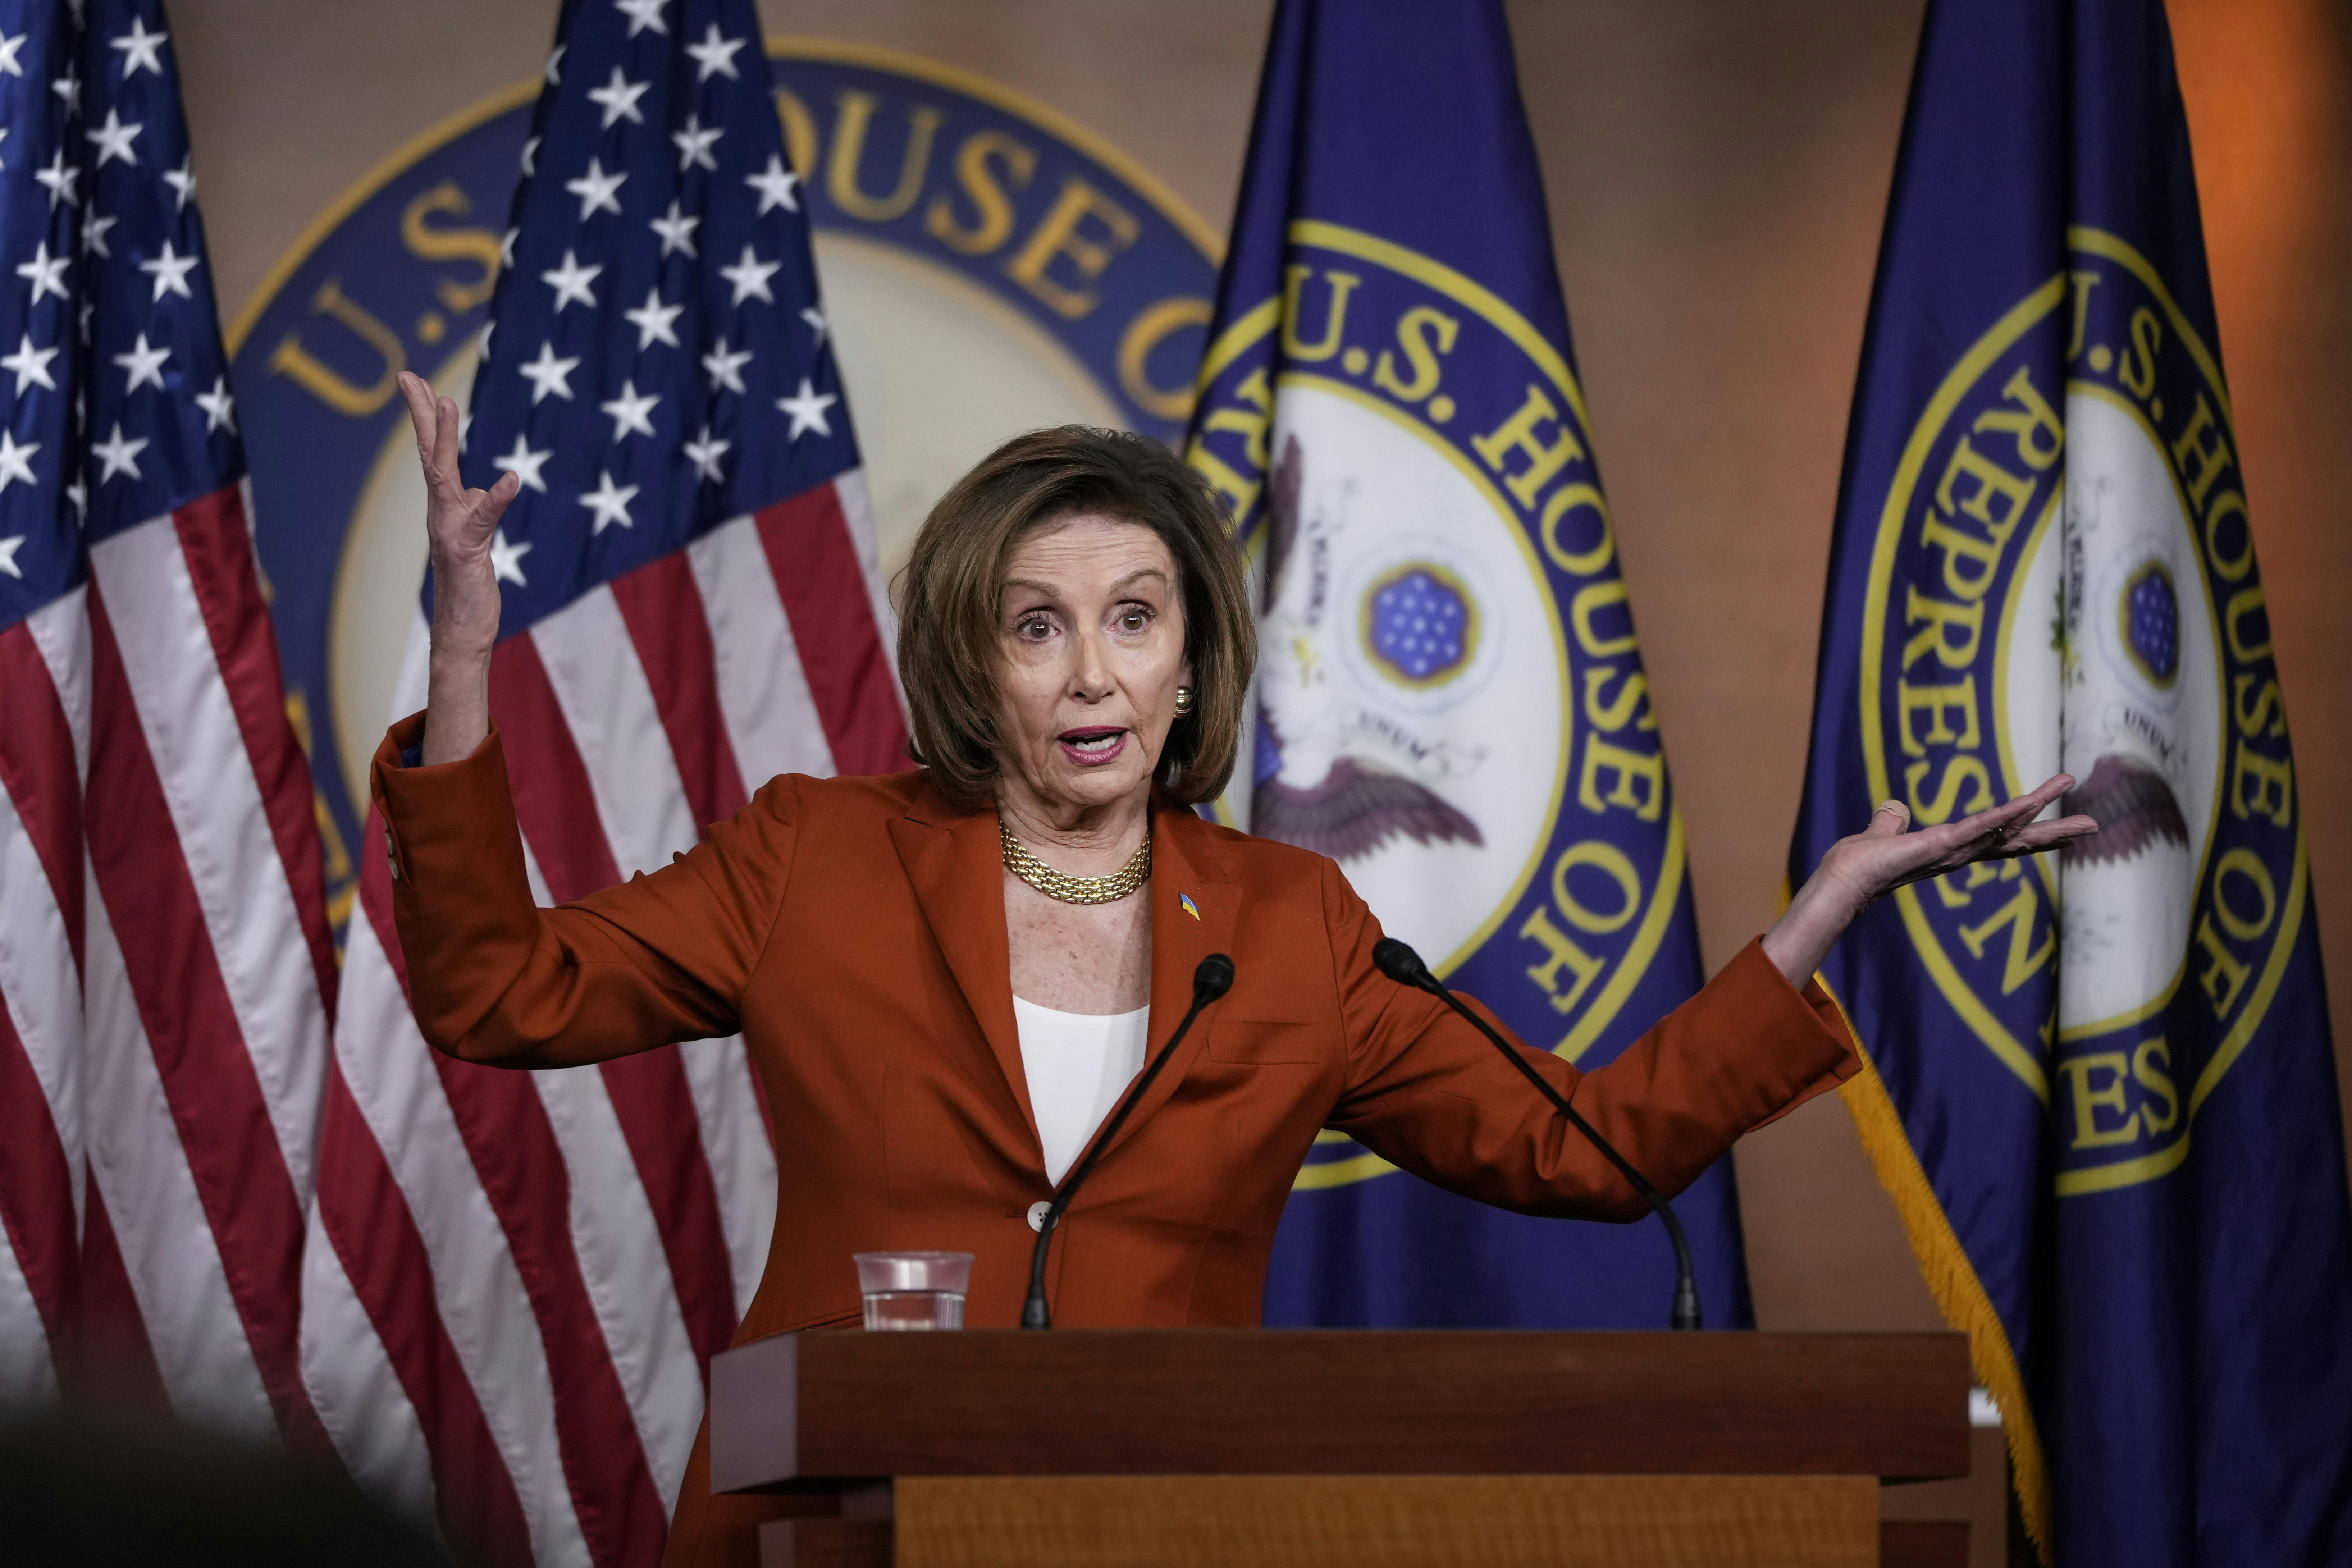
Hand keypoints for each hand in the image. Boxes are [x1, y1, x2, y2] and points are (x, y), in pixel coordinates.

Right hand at [402, 372, 520, 763]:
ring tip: (445, 402)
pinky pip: (483, 518)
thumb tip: (478, 488)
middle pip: (428, 453)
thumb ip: (474, 508)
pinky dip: (494, 498)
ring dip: (444, 438)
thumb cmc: (469, 584)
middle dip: (420, 413)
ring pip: (444, 475)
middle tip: (409, 375)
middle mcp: (441, 511)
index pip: (432, 452)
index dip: (424, 416)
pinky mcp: (467, 549)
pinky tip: (510, 479)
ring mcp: (450, 529)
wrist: (463, 629)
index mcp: (445, 505)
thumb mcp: (474, 537)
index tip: (415, 380)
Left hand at [1762, 774, 2098, 987]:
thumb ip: (1892, 821)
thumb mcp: (1884, 834)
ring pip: (2005, 828)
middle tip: (2094, 826)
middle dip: (2054, 834)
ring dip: (2037, 810)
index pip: (2000, 837)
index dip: (2028, 827)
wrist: (1842, 880)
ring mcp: (1954, 851)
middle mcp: (1960, 853)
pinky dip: (2004, 815)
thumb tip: (1895, 807)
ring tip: (2068, 790)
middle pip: (2016, 841)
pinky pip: (1979, 827)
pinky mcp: (1941, 845)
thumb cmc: (1859, 863)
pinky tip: (2027, 801)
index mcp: (1953, 849)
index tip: (2057, 820)